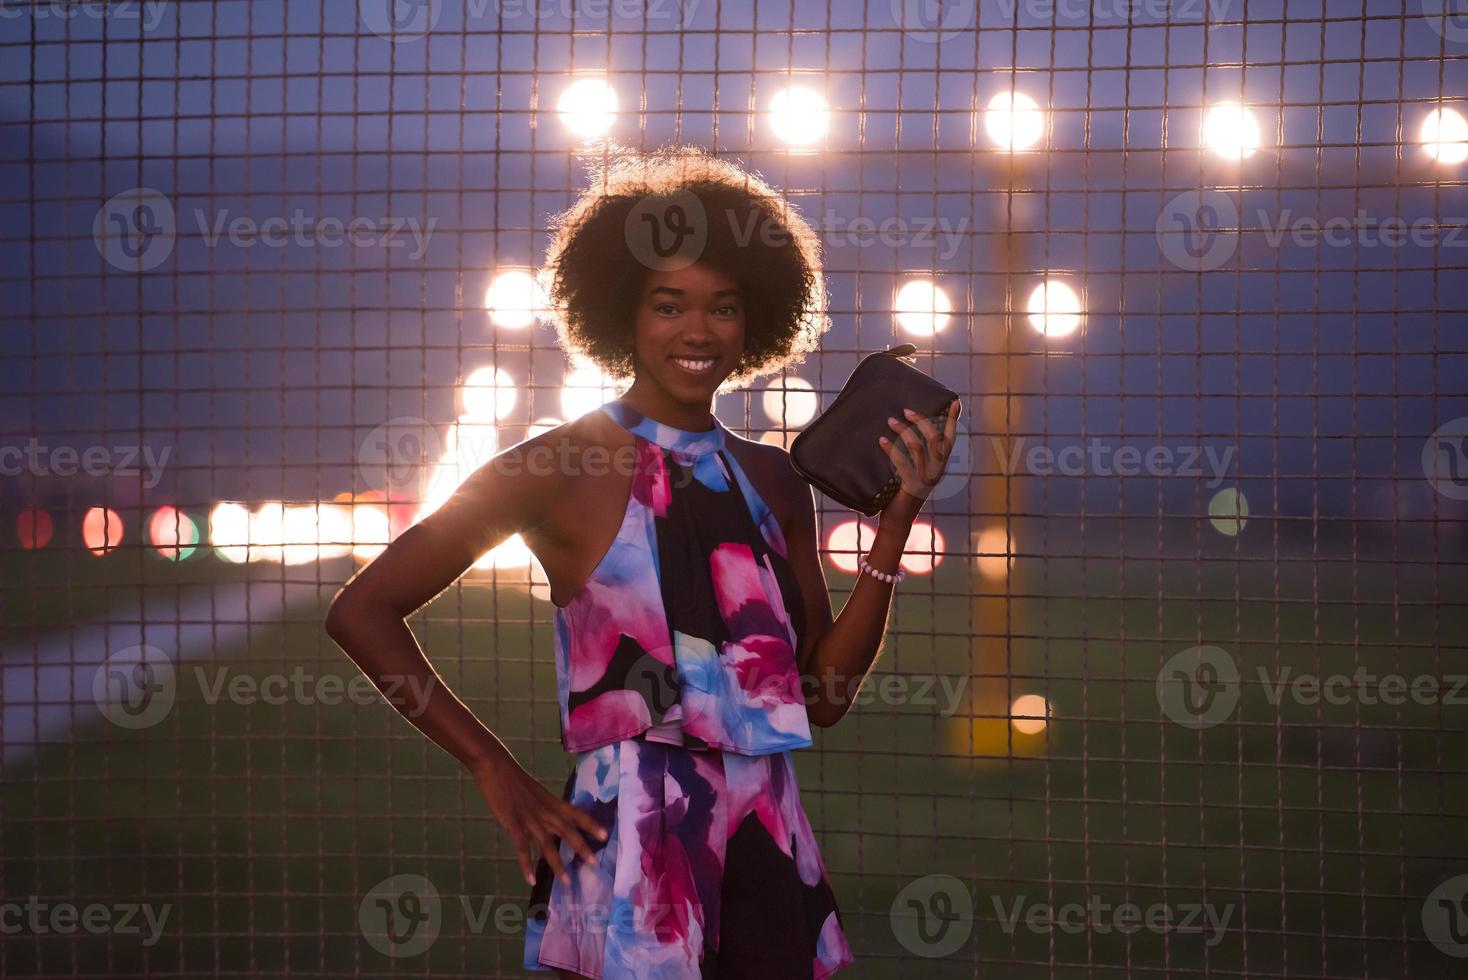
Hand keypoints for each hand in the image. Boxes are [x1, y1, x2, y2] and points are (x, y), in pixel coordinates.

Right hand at [470, 756, 607, 886]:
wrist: (495, 767)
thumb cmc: (514, 779)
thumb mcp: (536, 794)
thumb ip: (544, 809)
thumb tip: (549, 826)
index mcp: (552, 802)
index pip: (577, 813)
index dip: (591, 824)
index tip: (606, 835)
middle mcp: (545, 811)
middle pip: (567, 831)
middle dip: (581, 848)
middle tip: (594, 864)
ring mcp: (529, 818)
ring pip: (547, 844)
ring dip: (557, 864)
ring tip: (566, 881)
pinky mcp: (513, 823)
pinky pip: (522, 847)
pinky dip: (526, 865)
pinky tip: (531, 880)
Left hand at [878, 400, 961, 523]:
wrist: (897, 521)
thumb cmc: (900, 493)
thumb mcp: (913, 471)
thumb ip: (915, 455)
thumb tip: (903, 427)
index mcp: (939, 466)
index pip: (950, 439)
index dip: (952, 421)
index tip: (955, 402)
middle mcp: (936, 471)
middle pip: (935, 438)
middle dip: (922, 420)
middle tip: (905, 409)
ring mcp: (925, 479)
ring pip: (918, 447)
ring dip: (903, 430)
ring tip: (889, 420)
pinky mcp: (912, 486)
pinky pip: (902, 462)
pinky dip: (891, 449)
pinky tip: (880, 441)